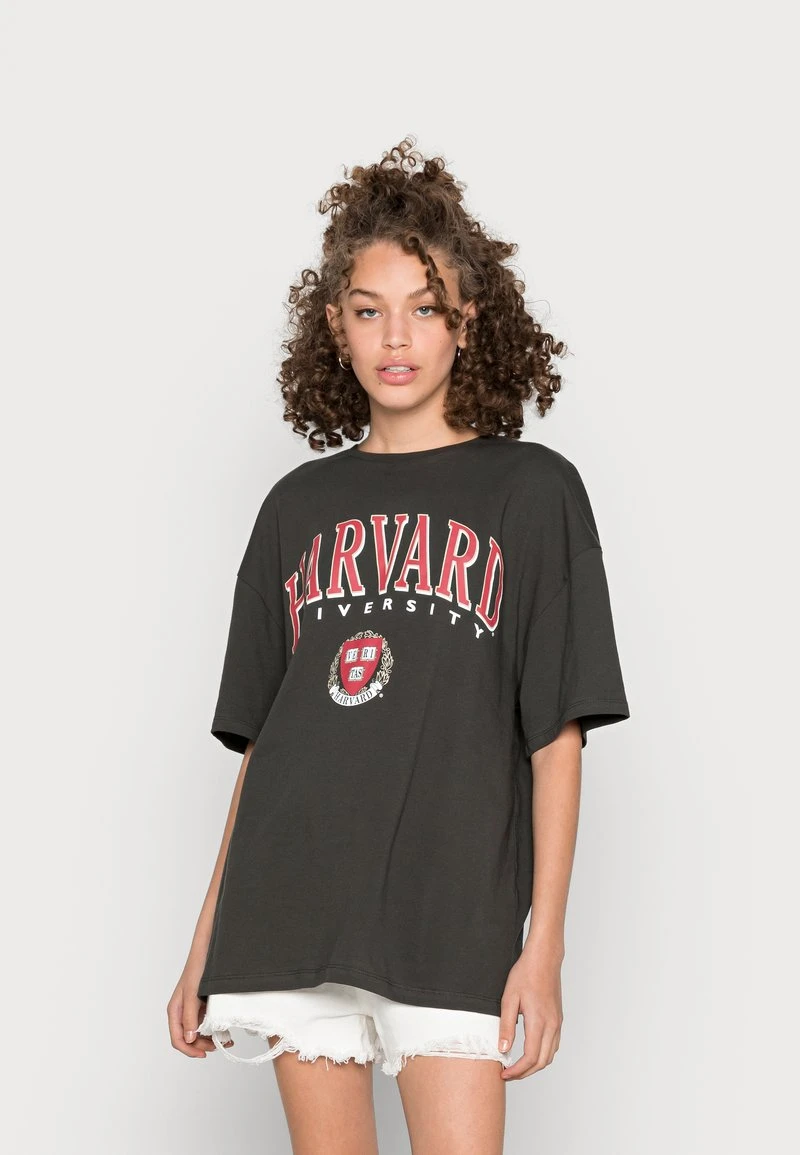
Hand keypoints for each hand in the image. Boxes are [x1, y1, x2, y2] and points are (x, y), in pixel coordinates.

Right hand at [167, 951, 232, 1058]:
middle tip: (218, 1046)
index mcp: (175, 1011)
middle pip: (188, 1038)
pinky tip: (224, 1030)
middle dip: (202, 1046)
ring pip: (198, 1032)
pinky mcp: (202, 1005)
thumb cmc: (196, 969)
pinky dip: (214, 1029)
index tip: (204, 1054)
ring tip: (224, 1040)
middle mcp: (182, 1012)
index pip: (177, 1039)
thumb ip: (189, 1017)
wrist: (208, 951)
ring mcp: (193, 1009)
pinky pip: (206, 1022)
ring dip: (209, 1039)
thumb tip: (189, 1039)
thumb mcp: (192, 994)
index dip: (189, 1050)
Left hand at [497, 944, 563, 1079]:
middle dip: (525, 1072)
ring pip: (550, 1055)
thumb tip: (503, 1049)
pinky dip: (543, 1054)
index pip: (530, 1057)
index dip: (517, 1070)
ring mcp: (557, 1023)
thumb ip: (506, 1026)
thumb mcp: (509, 999)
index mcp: (539, 1022)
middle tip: (508, 1073)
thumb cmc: (525, 974)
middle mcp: (552, 1025)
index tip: (504, 1073)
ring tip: (517, 1065)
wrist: (544, 958)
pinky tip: (530, 1051)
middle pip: (542, 1062)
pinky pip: (554, 1045)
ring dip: (535, 1065)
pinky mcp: (558, 1019)